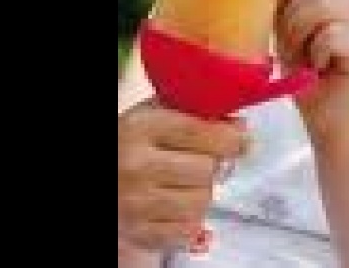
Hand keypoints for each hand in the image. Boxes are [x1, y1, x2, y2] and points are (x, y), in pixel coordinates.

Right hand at [117, 101, 247, 250]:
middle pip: (208, 170)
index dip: (231, 138)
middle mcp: (136, 166)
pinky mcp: (138, 232)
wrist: (106, 176)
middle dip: (212, 166)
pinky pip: (188, 230)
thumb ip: (199, 115)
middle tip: (199, 164)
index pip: (203, 133)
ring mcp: (136, 203)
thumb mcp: (158, 116)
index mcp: (141, 128)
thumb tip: (243, 131)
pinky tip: (175, 206)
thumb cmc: (134, 143)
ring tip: (183, 185)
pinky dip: (189, 219)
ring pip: (202, 202)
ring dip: (201, 194)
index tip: (238, 141)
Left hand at [276, 0, 348, 140]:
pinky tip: (320, 68)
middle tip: (291, 47)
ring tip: (304, 58)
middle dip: (290, 17)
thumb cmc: (311, 80)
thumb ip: (285, 6)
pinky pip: (330, 34)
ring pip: (322, 4)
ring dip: (300, 34)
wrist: (334, 123)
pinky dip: (315, 52)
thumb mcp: (291, 34)